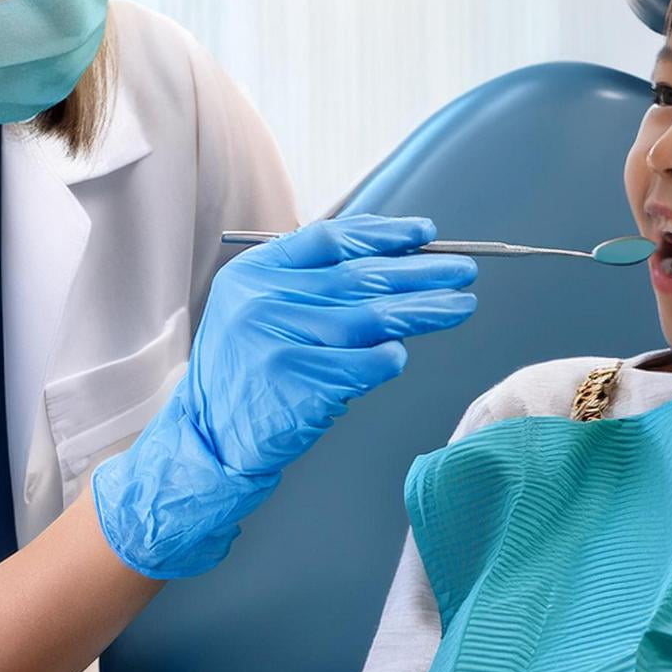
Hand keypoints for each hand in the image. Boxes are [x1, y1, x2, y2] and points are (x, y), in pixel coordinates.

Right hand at [92, 214, 476, 577]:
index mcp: (254, 273)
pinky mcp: (298, 382)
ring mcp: (279, 340)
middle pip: (359, 276)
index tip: (425, 235)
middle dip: (420, 272)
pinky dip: (388, 360)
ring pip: (371, 318)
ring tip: (459, 306)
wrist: (209, 438)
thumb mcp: (260, 312)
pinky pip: (363, 364)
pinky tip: (401, 355)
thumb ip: (312, 285)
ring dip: (422, 312)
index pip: (330, 239)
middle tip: (462, 271)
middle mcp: (263, 300)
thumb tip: (394, 260)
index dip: (383, 234)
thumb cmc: (248, 374)